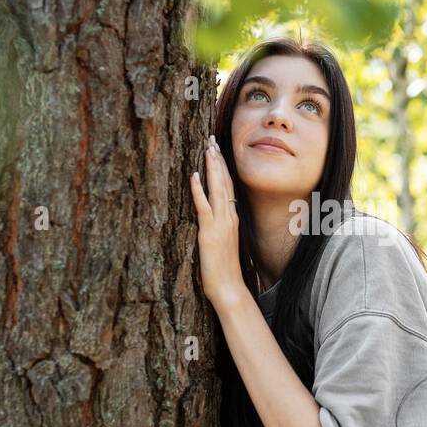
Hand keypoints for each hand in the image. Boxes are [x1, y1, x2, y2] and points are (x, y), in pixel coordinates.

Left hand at [190, 134, 246, 310]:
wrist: (229, 288)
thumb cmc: (224, 270)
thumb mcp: (223, 243)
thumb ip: (220, 227)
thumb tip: (213, 217)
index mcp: (232, 218)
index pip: (229, 187)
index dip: (223, 167)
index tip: (217, 150)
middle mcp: (229, 217)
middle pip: (225, 182)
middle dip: (217, 160)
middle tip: (211, 139)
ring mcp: (220, 223)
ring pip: (218, 189)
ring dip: (211, 168)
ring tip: (207, 148)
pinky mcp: (209, 232)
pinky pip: (204, 206)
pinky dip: (199, 190)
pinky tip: (194, 176)